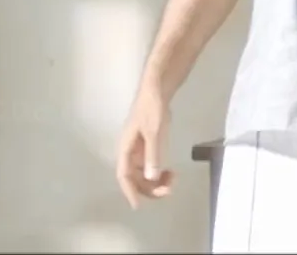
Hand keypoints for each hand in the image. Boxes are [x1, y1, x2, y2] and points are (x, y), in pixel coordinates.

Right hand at [115, 88, 174, 208]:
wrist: (157, 90)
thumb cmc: (152, 109)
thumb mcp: (154, 132)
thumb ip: (153, 154)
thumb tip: (151, 177)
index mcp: (125, 148)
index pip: (123, 176)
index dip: (129, 191)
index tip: (138, 205)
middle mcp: (129, 152)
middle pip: (135, 179)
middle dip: (150, 188)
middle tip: (168, 190)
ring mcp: (138, 150)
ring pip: (144, 174)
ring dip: (156, 182)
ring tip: (173, 179)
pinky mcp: (147, 146)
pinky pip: (151, 166)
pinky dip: (159, 172)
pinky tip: (171, 172)